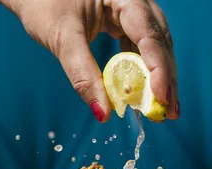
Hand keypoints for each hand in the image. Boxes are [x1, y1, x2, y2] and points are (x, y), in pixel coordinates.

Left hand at [0, 0, 178, 121]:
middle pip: (159, 43)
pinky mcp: (123, 22)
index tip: (161, 99)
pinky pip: (139, 48)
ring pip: (154, 47)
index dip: (159, 69)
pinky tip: (145, 89)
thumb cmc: (42, 3)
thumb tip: (103, 114)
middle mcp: (134, 0)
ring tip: (162, 106)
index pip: (149, 34)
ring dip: (158, 78)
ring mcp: (130, 11)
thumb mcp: (62, 37)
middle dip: (165, 79)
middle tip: (170, 112)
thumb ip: (83, 74)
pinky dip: (142, 71)